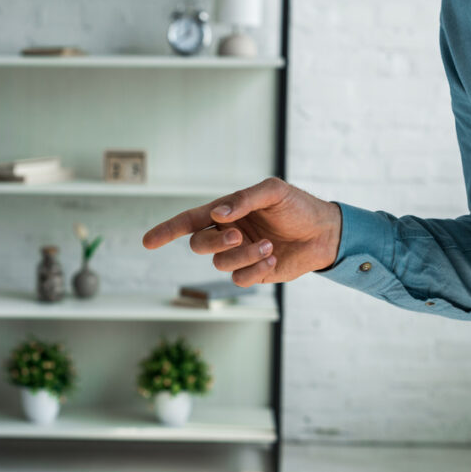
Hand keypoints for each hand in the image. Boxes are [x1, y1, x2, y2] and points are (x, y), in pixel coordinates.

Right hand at [141, 177, 342, 286]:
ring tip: (270, 246)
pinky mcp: (253, 273)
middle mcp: (227, 234)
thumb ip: (243, 200)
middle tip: (240, 236)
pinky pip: (239, 279)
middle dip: (216, 243)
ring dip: (244, 255)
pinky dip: (255, 270)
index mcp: (226, 213)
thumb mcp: (272, 192)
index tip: (146, 242)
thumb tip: (217, 214)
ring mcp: (239, 256)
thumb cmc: (297, 206)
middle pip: (199, 245)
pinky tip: (273, 258)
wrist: (324, 232)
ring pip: (220, 264)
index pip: (188, 222)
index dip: (166, 231)